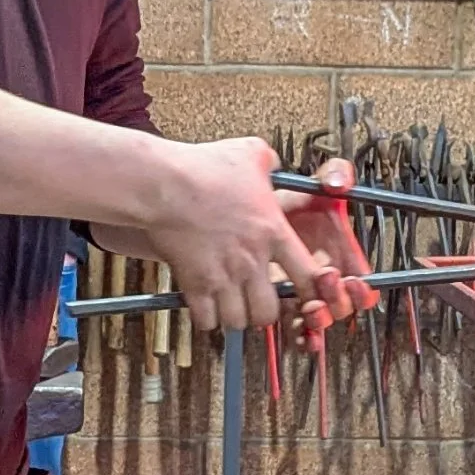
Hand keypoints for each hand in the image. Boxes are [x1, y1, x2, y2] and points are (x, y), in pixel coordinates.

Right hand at [145, 138, 375, 332]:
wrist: (163, 182)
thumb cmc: (203, 167)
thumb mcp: (250, 152)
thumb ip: (269, 162)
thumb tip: (274, 163)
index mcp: (273, 231)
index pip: (309, 277)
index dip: (311, 292)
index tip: (305, 294)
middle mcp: (252, 259)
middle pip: (269, 312)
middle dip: (264, 312)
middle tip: (257, 303)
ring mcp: (223, 275)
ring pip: (239, 321)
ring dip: (235, 317)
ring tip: (230, 306)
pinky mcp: (194, 283)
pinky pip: (207, 321)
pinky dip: (206, 318)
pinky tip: (205, 305)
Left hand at [274, 173, 377, 345]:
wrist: (255, 215)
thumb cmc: (291, 203)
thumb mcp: (315, 185)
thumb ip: (334, 176)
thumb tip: (340, 182)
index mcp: (343, 257)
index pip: (363, 284)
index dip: (361, 288)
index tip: (352, 280)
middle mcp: (328, 281)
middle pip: (343, 306)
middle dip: (337, 299)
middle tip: (324, 282)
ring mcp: (305, 296)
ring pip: (320, 323)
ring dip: (318, 321)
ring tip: (310, 310)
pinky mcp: (282, 305)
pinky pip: (295, 330)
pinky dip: (299, 336)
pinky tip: (297, 334)